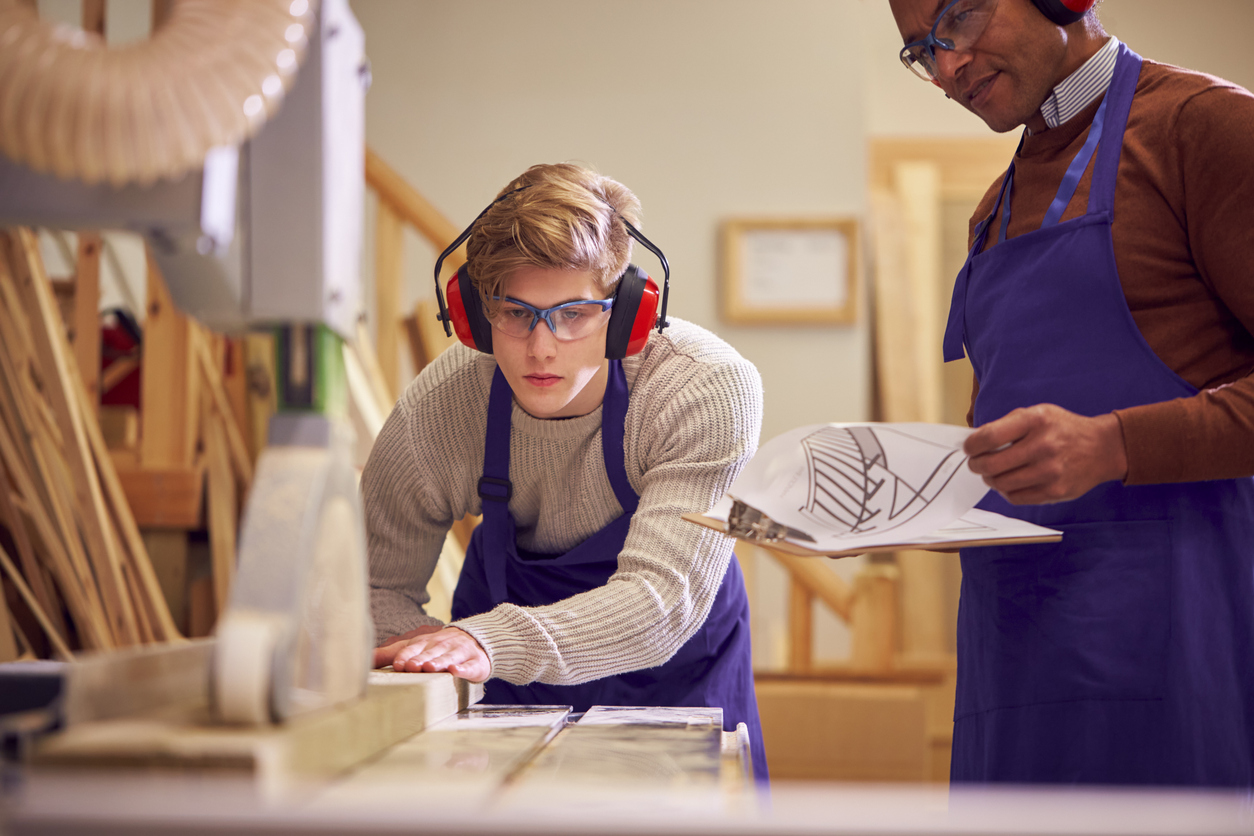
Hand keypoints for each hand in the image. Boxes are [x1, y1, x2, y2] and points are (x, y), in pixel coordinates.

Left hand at [377, 626, 490, 682]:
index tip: (397, 663)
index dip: (406, 655)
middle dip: (421, 659)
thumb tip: (364, 658)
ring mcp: (460, 652)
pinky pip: (470, 666)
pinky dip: (464, 669)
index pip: (414, 647)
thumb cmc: (439, 648)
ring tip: (431, 668)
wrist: (477, 639)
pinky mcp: (476, 663)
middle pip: (431, 652)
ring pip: (449, 656)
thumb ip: (390, 653)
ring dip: (440, 661)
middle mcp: (443, 645)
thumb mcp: (415, 648)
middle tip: (411, 667)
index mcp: (426, 642)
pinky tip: (456, 671)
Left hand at [964, 404, 1127, 504]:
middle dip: (976, 465)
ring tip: (993, 473)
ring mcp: (1050, 471)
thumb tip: (975, 441)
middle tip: (976, 464)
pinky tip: (1010, 482)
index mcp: (1036, 420)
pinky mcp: (1055, 491)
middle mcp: (1043, 445)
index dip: (972, 446)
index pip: (989, 437)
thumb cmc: (1063, 429)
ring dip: (990, 479)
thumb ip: (1006, 424)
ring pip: (1001, 484)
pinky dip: (1006, 491)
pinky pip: (1015, 497)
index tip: (969, 448)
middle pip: (991, 464)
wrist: (1103, 448)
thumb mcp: (1037, 413)